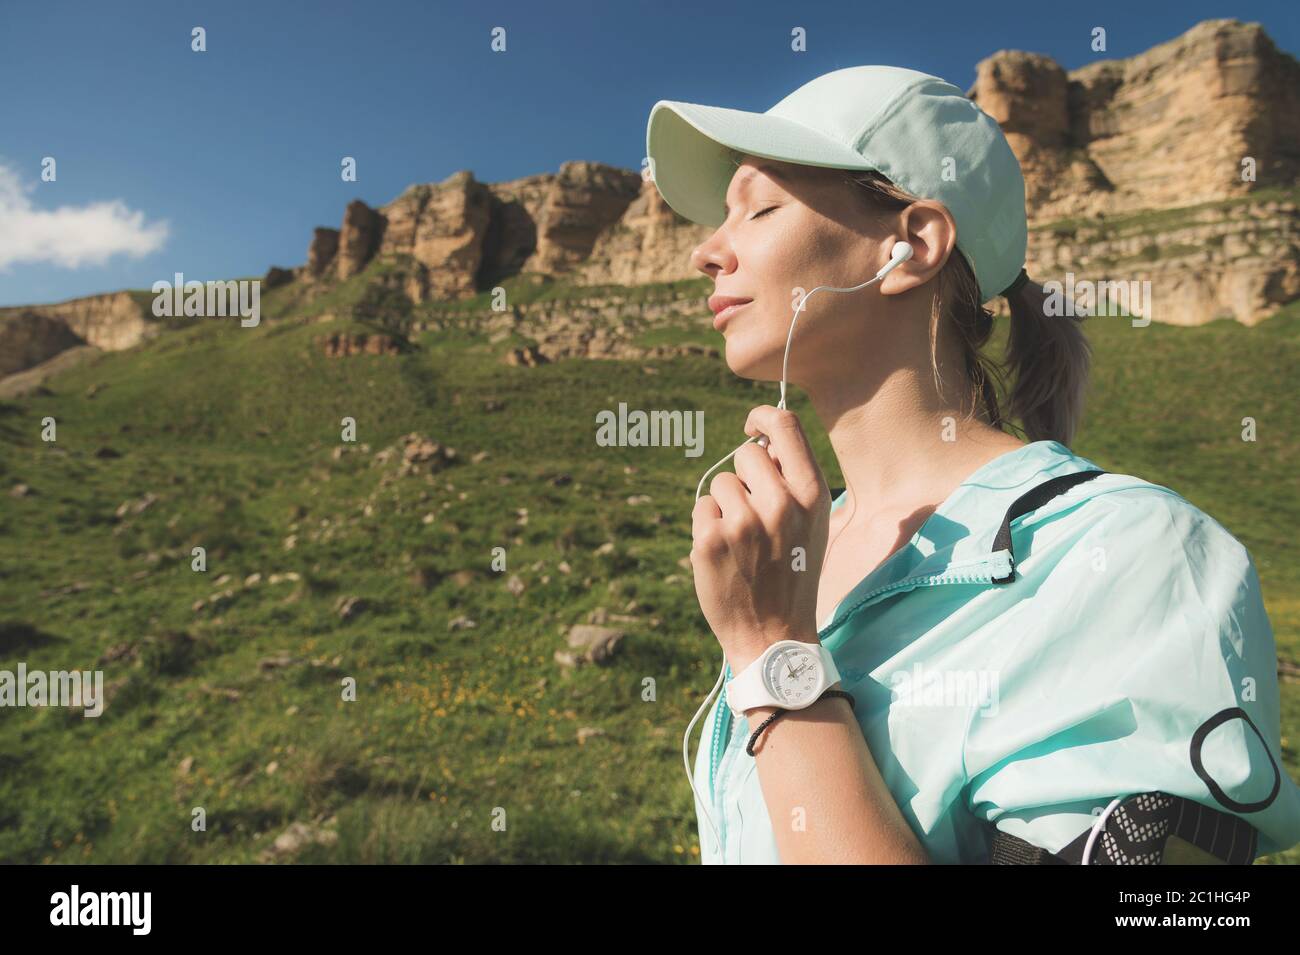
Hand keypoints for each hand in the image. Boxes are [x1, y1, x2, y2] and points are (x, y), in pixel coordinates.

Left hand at [690, 406, 830, 670]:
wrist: (773, 635)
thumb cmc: (793, 575)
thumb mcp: (812, 526)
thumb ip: (793, 482)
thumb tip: (762, 441)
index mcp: (812, 495)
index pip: (785, 426)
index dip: (762, 416)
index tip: (750, 425)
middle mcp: (780, 503)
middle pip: (746, 453)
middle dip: (744, 475)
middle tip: (754, 514)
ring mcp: (742, 522)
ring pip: (721, 483)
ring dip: (726, 506)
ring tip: (743, 543)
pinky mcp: (709, 540)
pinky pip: (702, 508)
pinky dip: (708, 527)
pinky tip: (726, 556)